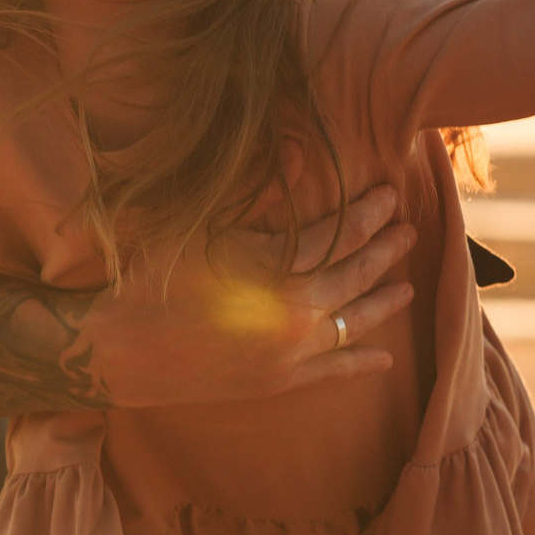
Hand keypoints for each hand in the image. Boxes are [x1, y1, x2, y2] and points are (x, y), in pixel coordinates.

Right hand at [81, 184, 417, 408]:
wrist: (124, 349)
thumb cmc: (157, 278)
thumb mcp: (204, 224)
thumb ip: (260, 192)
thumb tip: (303, 153)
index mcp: (279, 267)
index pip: (341, 233)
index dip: (370, 213)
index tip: (391, 196)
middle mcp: (295, 312)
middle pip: (356, 275)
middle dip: (386, 250)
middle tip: (410, 230)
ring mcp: (290, 352)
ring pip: (353, 323)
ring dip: (383, 303)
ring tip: (407, 287)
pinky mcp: (278, 382)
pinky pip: (333, 371)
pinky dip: (361, 362)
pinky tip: (384, 357)